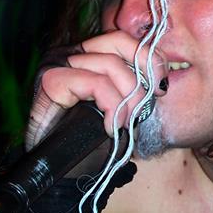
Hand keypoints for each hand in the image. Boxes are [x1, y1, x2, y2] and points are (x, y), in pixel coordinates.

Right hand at [27, 31, 167, 149]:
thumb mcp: (122, 107)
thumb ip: (134, 85)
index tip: (161, 85)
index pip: (121, 39)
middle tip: (150, 101)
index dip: (147, 57)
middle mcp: (70, 53)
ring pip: (110, 64)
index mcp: (87, 54)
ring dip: (127, 98)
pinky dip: (111, 106)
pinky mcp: (51, 81)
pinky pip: (96, 83)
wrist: (63, 173)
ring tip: (126, 122)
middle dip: (143, 71)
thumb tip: (160, 76)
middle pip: (118, 41)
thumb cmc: (92, 141)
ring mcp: (57, 64)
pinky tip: (112, 126)